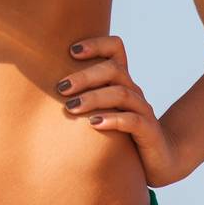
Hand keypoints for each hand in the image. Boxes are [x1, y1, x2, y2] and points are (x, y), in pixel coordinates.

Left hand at [56, 35, 179, 186]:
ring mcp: (144, 110)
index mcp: (123, 81)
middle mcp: (134, 91)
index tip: (71, 51)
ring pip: (121, 94)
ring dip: (93, 98)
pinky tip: (93, 124)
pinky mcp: (149, 131)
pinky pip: (132, 120)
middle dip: (85, 76)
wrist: (159, 160)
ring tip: (71, 108)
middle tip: (61, 87)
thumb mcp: (104, 111)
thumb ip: (84, 97)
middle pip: (113, 70)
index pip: (116, 49)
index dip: (96, 44)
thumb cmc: (122, 134)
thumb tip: (45, 87)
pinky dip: (112, 119)